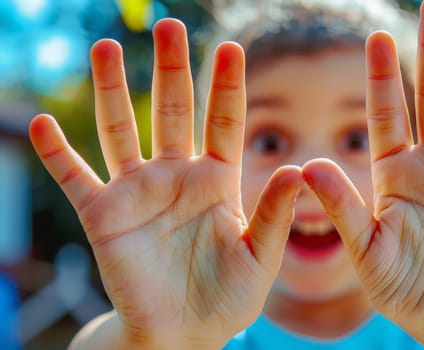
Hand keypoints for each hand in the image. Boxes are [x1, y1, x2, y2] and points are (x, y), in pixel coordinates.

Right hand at [30, 19, 301, 347]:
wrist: (184, 332)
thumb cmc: (228, 297)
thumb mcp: (259, 256)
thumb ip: (274, 214)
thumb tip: (299, 171)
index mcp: (218, 181)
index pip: (224, 123)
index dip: (227, 86)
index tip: (232, 48)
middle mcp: (177, 176)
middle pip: (173, 111)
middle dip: (170, 70)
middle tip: (169, 26)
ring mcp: (138, 192)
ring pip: (121, 131)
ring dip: (110, 91)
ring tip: (105, 48)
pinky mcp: (103, 216)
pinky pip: (75, 178)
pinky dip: (57, 153)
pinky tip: (43, 123)